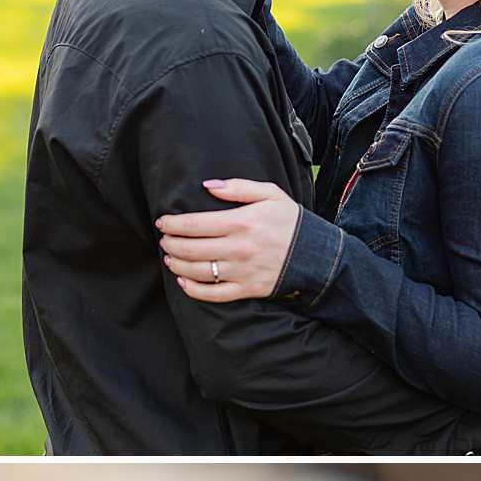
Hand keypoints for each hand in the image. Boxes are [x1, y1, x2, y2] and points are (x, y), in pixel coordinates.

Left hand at [155, 179, 300, 302]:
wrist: (316, 255)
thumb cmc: (290, 222)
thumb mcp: (270, 194)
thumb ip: (238, 187)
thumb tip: (207, 186)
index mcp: (242, 222)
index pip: (194, 224)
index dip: (173, 224)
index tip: (163, 221)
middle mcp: (239, 249)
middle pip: (191, 248)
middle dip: (170, 243)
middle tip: (164, 239)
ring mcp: (242, 272)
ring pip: (198, 271)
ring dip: (177, 264)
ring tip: (169, 257)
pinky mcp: (247, 290)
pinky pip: (213, 295)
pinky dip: (193, 290)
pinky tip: (183, 281)